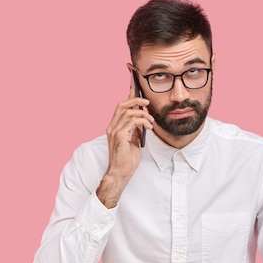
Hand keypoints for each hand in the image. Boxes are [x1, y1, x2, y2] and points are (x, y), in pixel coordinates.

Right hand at [96, 87, 153, 207]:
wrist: (120, 173)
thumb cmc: (126, 160)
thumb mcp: (132, 141)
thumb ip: (134, 130)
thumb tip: (142, 122)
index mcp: (114, 127)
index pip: (120, 107)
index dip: (128, 97)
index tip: (136, 89)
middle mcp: (112, 127)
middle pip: (122, 105)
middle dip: (136, 101)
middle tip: (147, 104)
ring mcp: (114, 131)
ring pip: (128, 112)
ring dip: (142, 114)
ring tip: (151, 121)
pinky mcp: (119, 136)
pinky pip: (131, 122)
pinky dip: (142, 121)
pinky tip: (148, 127)